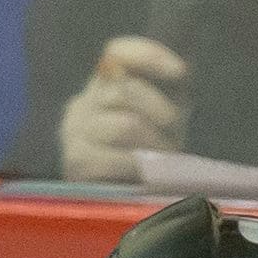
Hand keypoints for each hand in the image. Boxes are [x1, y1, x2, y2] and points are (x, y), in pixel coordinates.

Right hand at [57, 36, 189, 182]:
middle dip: (160, 111)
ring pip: (126, 124)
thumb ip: (167, 90)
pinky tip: (146, 175)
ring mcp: (74, 133)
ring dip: (154, 143)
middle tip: (175, 133)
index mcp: (100, 86)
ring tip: (164, 158)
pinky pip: (117, 158)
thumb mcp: (159, 118)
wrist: (112, 205)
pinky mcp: (76, 163)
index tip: (181, 72)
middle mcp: (81, 104)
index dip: (150, 56)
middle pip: (126, 90)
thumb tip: (183, 68)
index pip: (118, 51)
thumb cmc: (143, 157)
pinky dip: (139, 166)